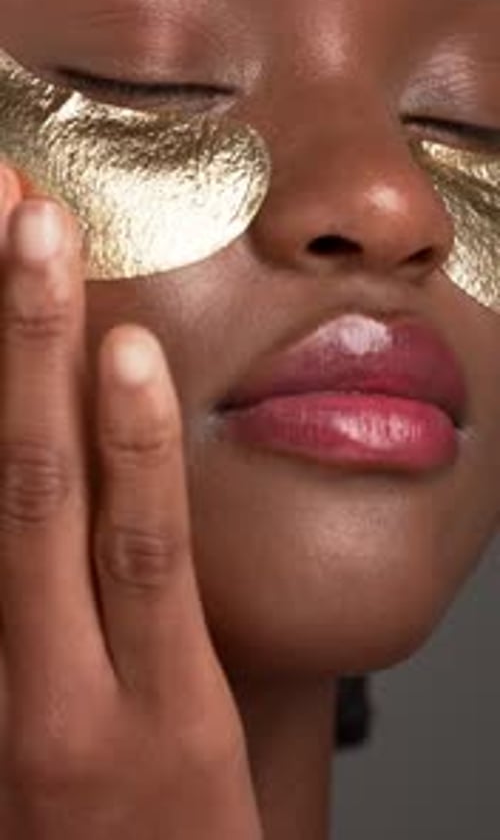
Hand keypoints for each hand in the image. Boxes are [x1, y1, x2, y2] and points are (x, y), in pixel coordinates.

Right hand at [0, 185, 261, 838]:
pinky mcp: (166, 716)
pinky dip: (132, 453)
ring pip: (46, 493)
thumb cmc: (80, 825)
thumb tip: (34, 457)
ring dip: (35, 350)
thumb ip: (24, 593)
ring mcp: (71, 691)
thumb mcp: (25, 704)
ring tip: (40, 233)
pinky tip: (128, 359)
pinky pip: (147, 563)